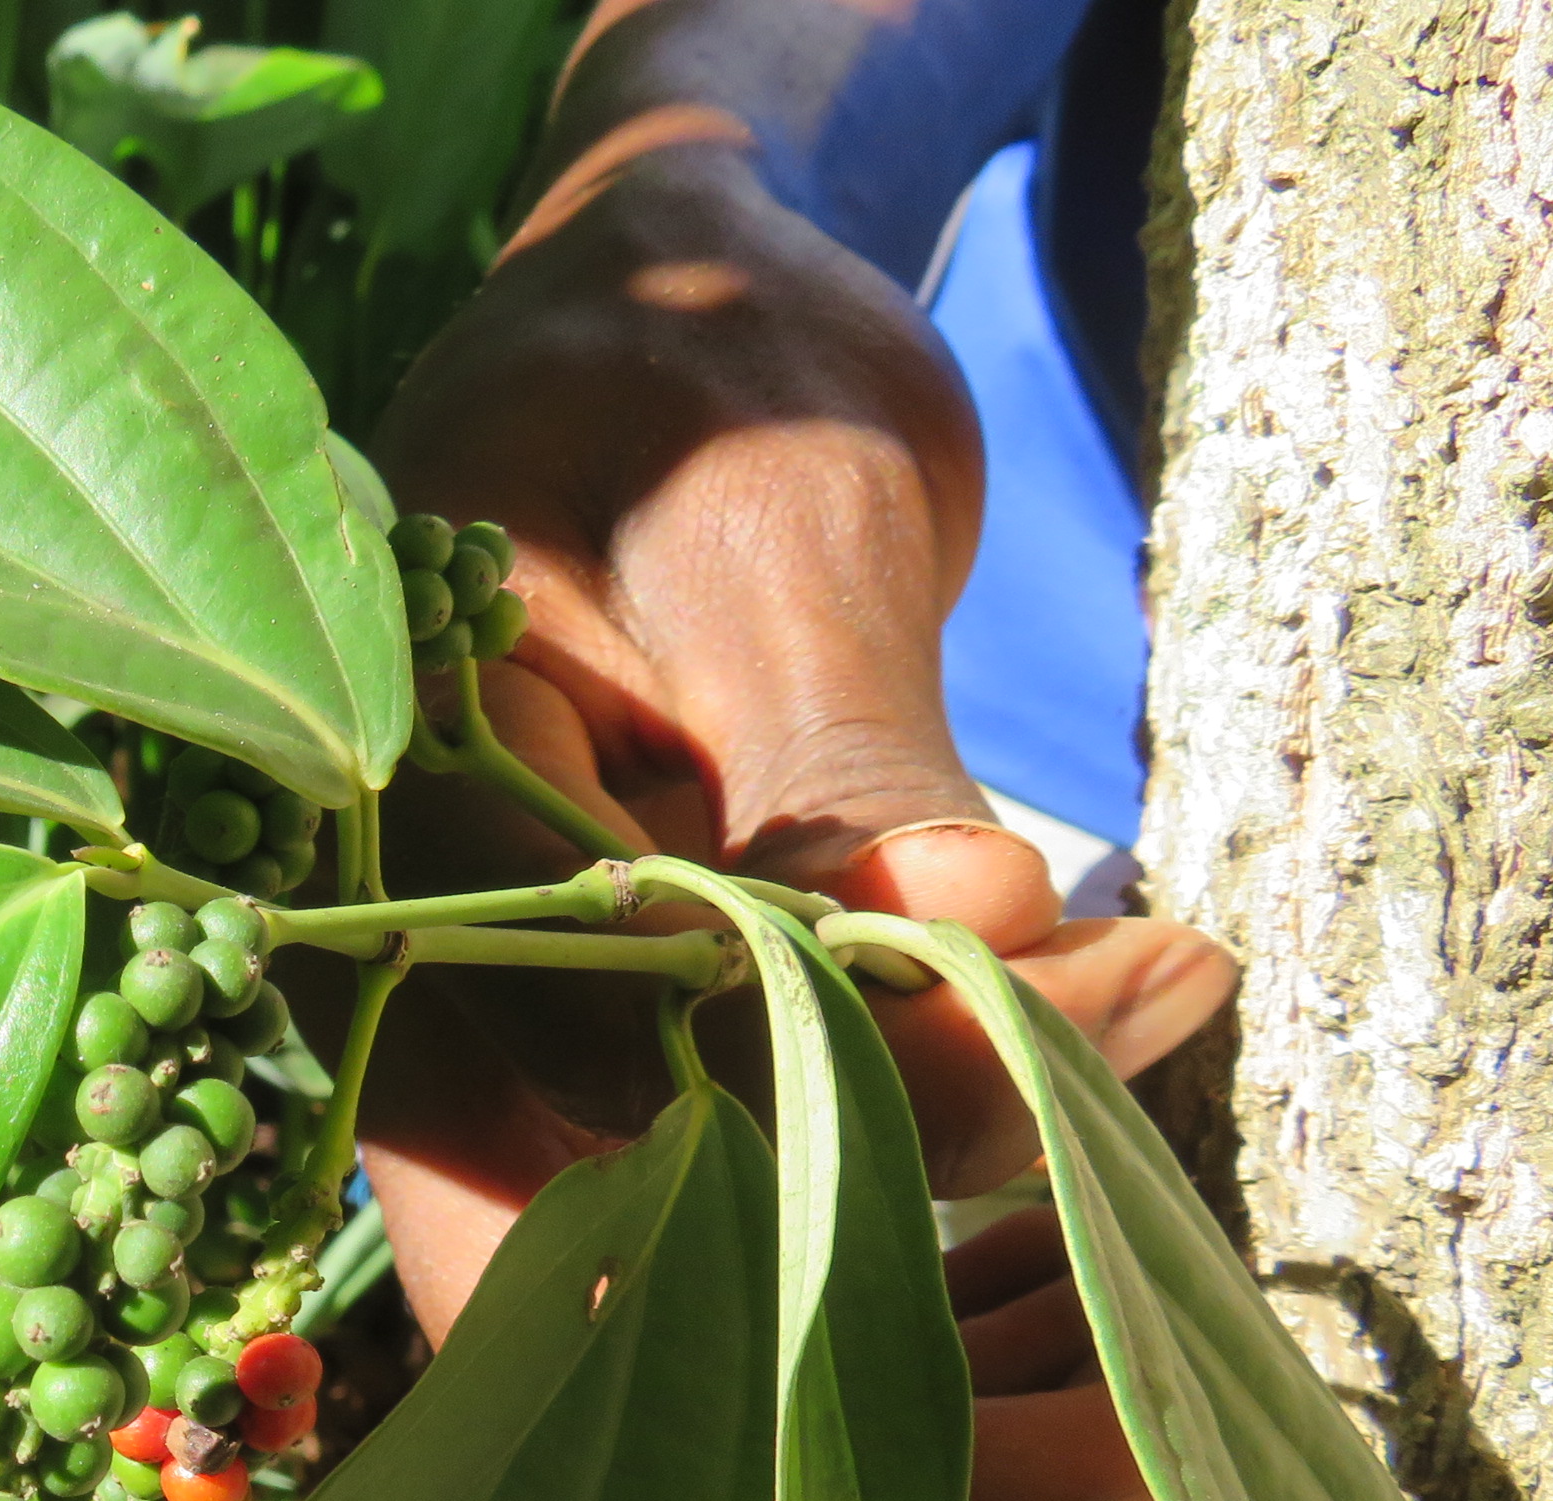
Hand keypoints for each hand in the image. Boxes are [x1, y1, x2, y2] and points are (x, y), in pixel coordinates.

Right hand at [326, 144, 1232, 1500]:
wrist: (650, 331)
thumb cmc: (684, 384)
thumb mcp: (771, 533)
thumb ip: (834, 752)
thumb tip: (971, 922)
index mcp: (391, 797)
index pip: (596, 998)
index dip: (841, 1038)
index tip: (1097, 976)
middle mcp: (409, 921)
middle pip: (649, 1105)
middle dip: (919, 1100)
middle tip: (1161, 978)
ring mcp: (502, 966)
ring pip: (720, 1117)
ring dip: (948, 1091)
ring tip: (1160, 970)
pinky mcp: (607, 982)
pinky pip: (757, 1069)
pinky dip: (928, 1044)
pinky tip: (1097, 979)